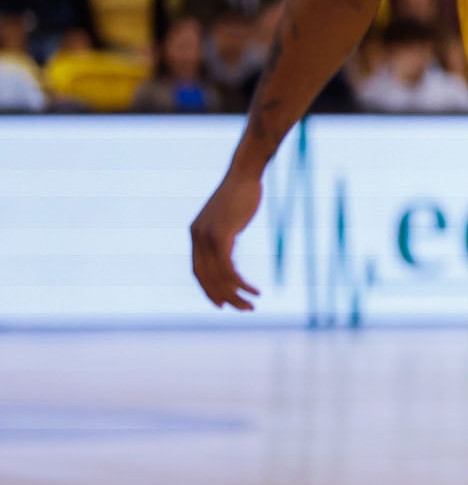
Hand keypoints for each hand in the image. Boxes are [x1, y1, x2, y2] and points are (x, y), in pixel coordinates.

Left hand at [189, 171, 262, 310]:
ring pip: (219, 277)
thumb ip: (225, 231)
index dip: (209, 290)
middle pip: (207, 278)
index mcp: (196, 234)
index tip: (222, 304)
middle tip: (243, 310)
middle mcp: (197, 237)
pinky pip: (229, 268)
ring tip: (251, 305)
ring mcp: (208, 237)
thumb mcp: (229, 216)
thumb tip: (228, 243)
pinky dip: (241, 283)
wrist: (244, 174)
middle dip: (224, 297)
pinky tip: (254, 290)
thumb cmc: (241, 193)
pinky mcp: (222, 236)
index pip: (198, 271)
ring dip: (235, 295)